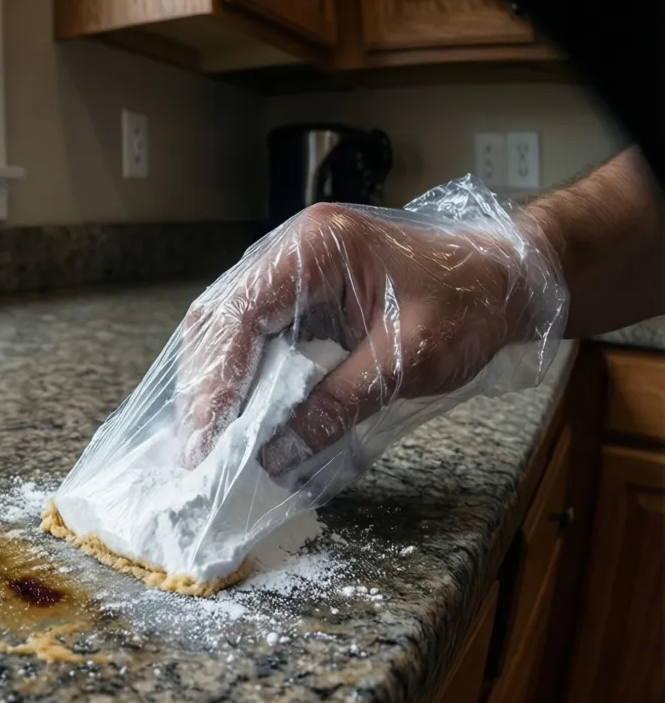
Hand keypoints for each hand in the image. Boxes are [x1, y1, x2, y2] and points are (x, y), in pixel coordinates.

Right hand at [175, 201, 537, 472]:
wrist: (506, 278)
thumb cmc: (469, 304)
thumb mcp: (408, 358)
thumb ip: (338, 403)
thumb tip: (276, 453)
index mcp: (317, 248)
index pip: (241, 315)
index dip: (216, 382)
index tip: (206, 439)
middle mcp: (292, 251)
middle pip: (220, 320)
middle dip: (203, 389)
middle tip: (196, 452)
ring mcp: (292, 271)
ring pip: (227, 330)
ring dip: (215, 387)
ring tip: (208, 442)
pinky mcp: (301, 296)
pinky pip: (254, 338)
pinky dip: (240, 381)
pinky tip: (237, 418)